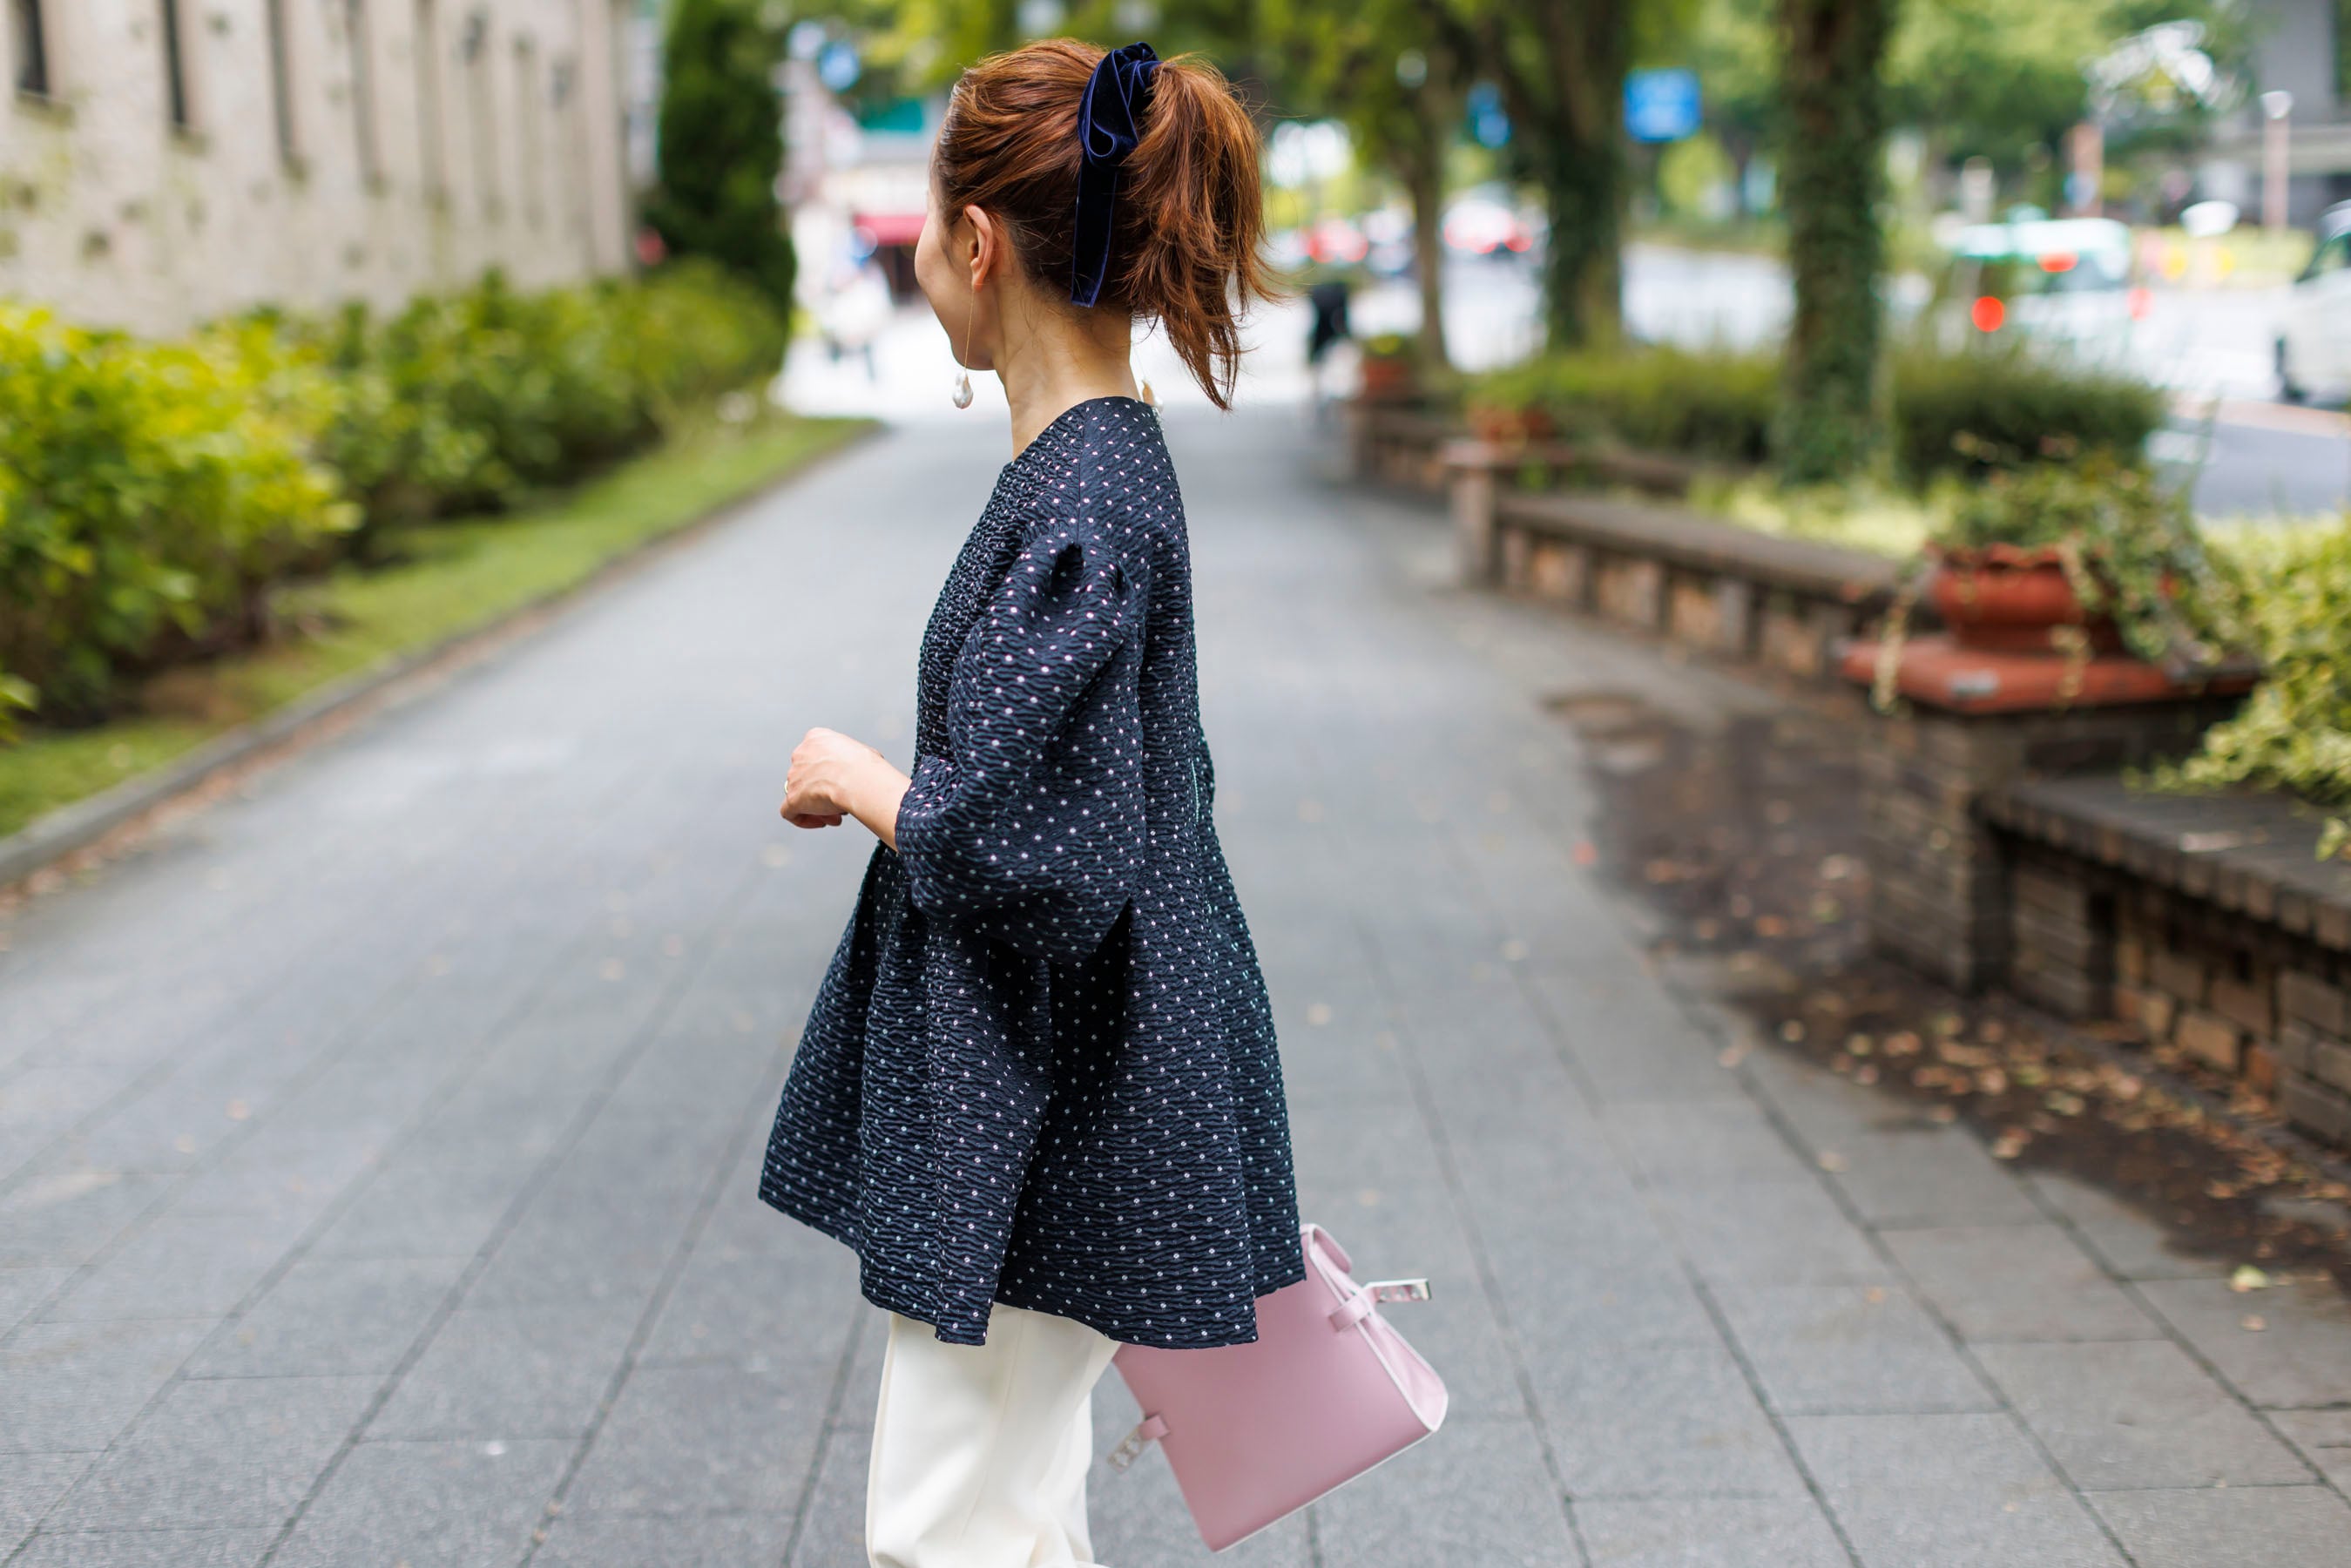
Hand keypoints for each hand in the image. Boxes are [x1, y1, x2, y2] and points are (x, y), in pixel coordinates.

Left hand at [781, 727, 909, 845]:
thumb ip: (850, 759)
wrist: (859, 778)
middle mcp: (800, 754)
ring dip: (818, 808)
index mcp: (815, 738)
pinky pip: (789, 812)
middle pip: (807, 777)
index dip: (828, 773)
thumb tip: (858, 770)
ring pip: (800, 795)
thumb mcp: (861, 752)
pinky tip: (821, 822)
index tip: (842, 783)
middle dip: (824, 792)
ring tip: (837, 816)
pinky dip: (802, 819)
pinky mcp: (792, 798)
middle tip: (841, 803)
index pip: (815, 756)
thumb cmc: (866, 766)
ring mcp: (794, 776)